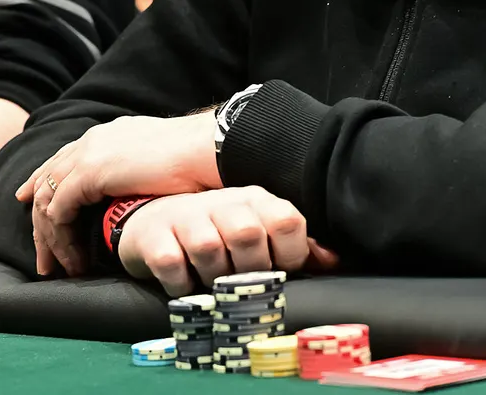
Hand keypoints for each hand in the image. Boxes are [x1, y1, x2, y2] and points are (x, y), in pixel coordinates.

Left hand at [15, 113, 220, 276]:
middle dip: (40, 222)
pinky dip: (62, 240)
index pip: (63, 159)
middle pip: (47, 181)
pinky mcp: (89, 175)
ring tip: (58, 268)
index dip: (42, 181)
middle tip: (43, 257)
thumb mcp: (156, 165)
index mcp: (108, 136)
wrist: (205, 149)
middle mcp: (92, 142)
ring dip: (50, 239)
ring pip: (48, 200)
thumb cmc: (196, 161)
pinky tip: (75, 259)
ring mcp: (88, 156)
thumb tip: (136, 195)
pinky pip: (58, 213)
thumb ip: (136, 175)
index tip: (28, 202)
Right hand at [117, 188, 338, 296]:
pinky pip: (172, 264)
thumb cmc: (215, 229)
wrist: (152, 220)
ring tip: (211, 282)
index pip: (287, 220)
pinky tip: (184, 285)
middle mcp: (222, 203)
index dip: (291, 254)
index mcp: (254, 201)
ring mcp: (185, 217)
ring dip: (213, 277)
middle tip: (241, 281)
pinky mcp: (154, 237)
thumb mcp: (256, 229)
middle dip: (249, 268)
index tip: (281, 270)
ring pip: (209, 248)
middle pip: (248, 233)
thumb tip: (333, 261)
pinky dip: (181, 284)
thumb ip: (293, 245)